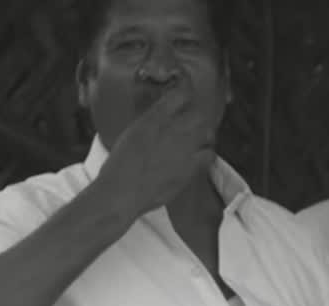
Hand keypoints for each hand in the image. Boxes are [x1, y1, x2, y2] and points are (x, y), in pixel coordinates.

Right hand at [93, 82, 218, 215]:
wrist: (122, 192)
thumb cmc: (118, 165)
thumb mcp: (131, 133)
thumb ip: (149, 121)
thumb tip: (160, 116)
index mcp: (153, 119)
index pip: (181, 94)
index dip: (187, 90)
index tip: (187, 92)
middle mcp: (172, 130)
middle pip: (199, 113)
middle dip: (198, 116)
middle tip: (194, 121)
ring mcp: (184, 149)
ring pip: (207, 132)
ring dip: (204, 134)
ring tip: (198, 138)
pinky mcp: (190, 168)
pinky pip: (209, 154)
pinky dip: (206, 152)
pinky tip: (199, 155)